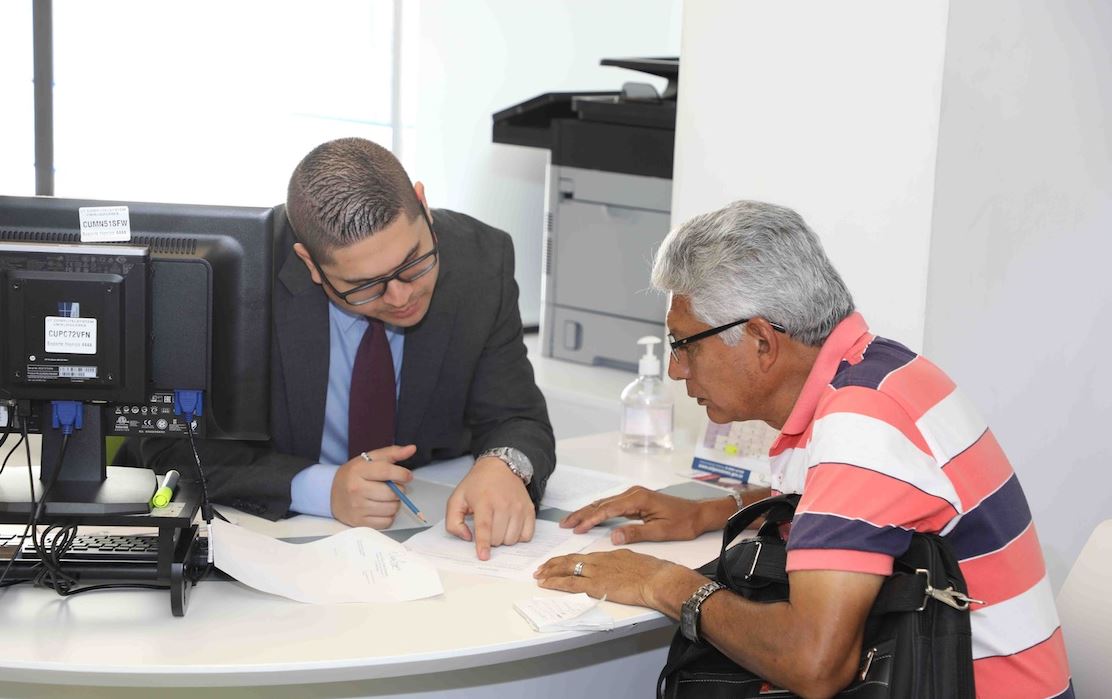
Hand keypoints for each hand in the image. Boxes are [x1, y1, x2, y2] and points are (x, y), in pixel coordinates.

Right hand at [330, 444, 416, 527]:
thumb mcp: (370, 459)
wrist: (331, 492)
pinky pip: (386, 522)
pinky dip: (389, 516)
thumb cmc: (354, 474)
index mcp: (359, 471)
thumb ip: (392, 453)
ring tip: (387, 497)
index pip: (386, 471)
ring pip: (392, 508)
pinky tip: (382, 508)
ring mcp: (357, 507)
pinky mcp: (359, 522)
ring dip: (395, 503)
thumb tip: (412, 449)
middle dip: (399, 490)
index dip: (403, 474)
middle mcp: (356, 489)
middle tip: (394, 487)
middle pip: (392, 493)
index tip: (407, 476)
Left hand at [445, 456, 534, 559]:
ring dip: (503, 539)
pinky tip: (510, 527)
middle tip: (487, 526)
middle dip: (490, 539)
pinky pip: (526, 535)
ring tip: (498, 526)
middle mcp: (504, 504)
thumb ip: (454, 521)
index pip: (485, 527)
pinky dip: (518, 537)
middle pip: (498, 538)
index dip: (483, 544)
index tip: (483, 556)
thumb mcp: (457, 498)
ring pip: (512, 539)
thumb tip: (467, 538)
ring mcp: (519, 507)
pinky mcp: (530, 510)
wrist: (500, 467)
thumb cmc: (478, 484)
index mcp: (484, 501)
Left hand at [533, 549, 682, 608]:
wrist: (658, 578)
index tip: (561, 562)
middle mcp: (600, 560)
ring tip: (539, 575)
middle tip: (542, 567)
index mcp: (611, 554)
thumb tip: (622, 567)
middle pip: (572, 559)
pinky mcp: (596, 585)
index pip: (585, 557)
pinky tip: (546, 584)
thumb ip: (626, 562)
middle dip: (554, 564)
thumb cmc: (655, 572)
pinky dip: (556, 583)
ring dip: (551, 572)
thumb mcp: (638, 561)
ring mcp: (597, 572)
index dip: (571, 559)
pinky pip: (571, 583)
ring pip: (567, 569)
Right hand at [561, 486, 719, 544]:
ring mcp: (634, 495)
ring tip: (571, 521)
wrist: (698, 514)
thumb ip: (635, 533)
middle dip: (582, 514)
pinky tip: (590, 517)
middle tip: (564, 524)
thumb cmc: (683, 523)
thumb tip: (613, 536)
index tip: (576, 529)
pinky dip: (598, 512)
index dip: (590, 520)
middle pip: (601, 504)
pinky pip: (612, 505)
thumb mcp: (660, 532)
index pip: (607, 510)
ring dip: (588, 512)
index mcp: (638, 499)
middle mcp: (633, 493)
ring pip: (605, 503)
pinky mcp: (636, 500)